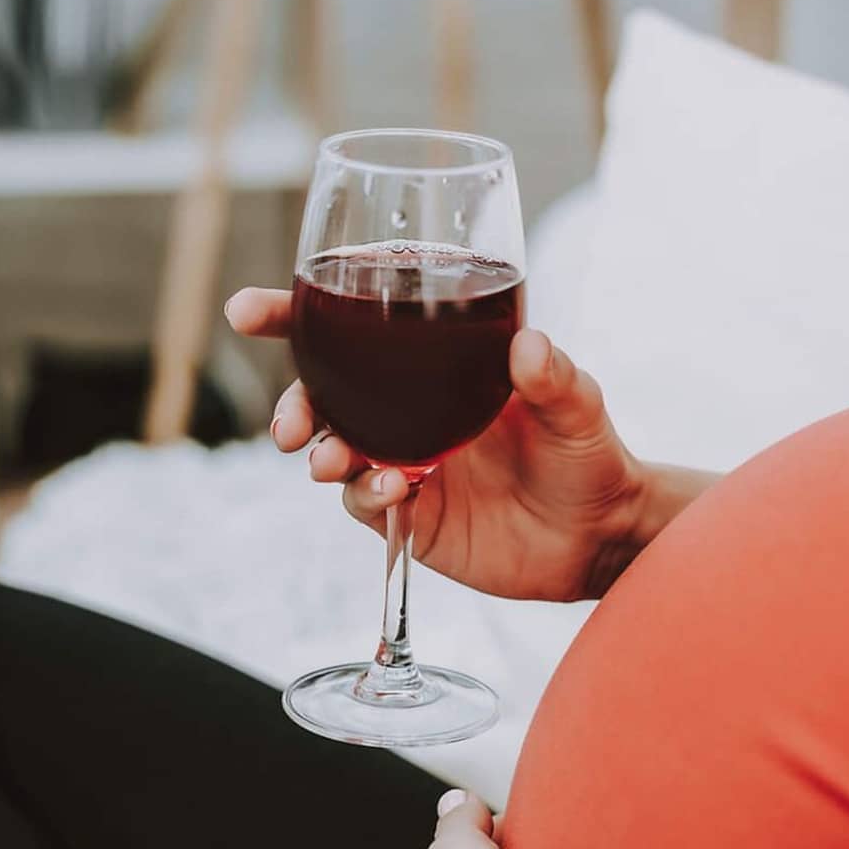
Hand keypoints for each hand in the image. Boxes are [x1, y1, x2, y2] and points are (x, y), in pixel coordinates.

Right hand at [227, 288, 649, 601]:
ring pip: (332, 449)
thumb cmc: (588, 454)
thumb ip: (554, 377)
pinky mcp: (411, 515)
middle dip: (291, 400)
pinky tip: (392, 490)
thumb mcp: (579, 406)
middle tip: (288, 422)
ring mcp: (403, 462)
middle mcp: (407, 410)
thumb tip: (529, 347)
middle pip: (322, 392)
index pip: (352, 329)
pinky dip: (365, 494)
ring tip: (331, 460)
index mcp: (433, 364)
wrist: (600, 537)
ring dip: (320, 450)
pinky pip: (365, 503)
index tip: (249, 311)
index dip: (294, 315)